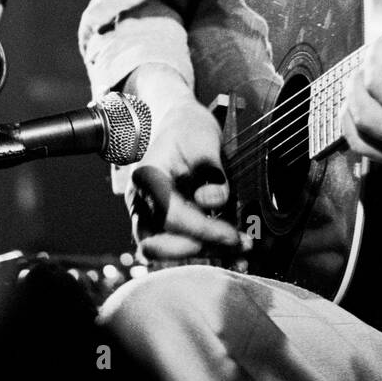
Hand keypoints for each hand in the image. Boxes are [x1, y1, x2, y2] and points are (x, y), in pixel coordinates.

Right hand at [127, 95, 247, 262]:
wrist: (176, 124)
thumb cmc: (188, 129)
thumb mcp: (203, 138)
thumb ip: (209, 168)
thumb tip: (209, 201)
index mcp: (147, 179)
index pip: (169, 216)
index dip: (202, 230)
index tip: (232, 235)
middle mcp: (140, 203)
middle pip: (157, 245)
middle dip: (198, 250)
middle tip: (236, 245)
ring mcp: (148, 217)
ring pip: (167, 253)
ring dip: (203, 256)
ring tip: (241, 254)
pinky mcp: (164, 225)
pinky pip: (179, 247)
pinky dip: (205, 252)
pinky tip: (235, 254)